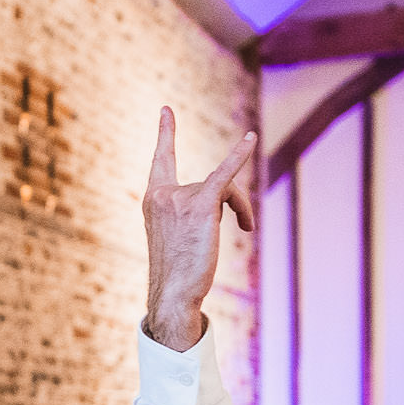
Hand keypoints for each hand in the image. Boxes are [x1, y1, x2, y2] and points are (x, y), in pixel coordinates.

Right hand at [140, 108, 257, 351]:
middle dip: (233, 201)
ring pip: (225, 189)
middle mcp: (162, 194)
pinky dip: (238, 155)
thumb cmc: (177, 273)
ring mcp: (179, 198)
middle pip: (211, 181)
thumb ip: (189, 213)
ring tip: (246, 230)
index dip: (166, 134)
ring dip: (242, 208)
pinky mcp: (200, 205)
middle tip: (246, 225)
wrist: (173, 294)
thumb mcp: (176, 237)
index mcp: (153, 199)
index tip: (166, 111)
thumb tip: (221, 202)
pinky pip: (224, 175)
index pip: (161, 160)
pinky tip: (250, 138)